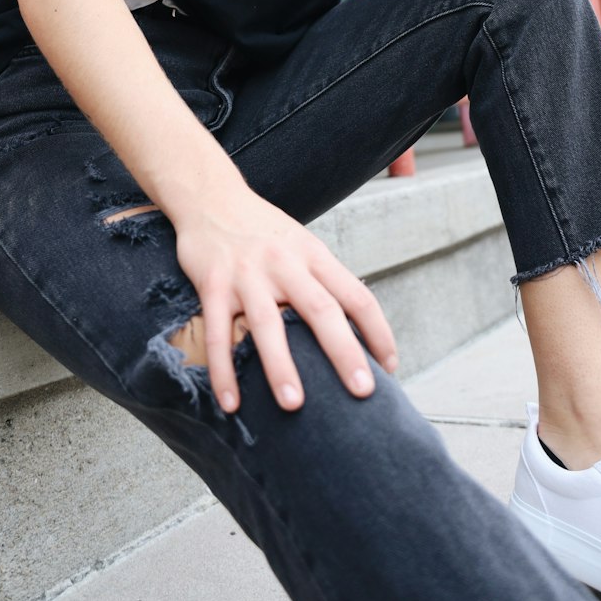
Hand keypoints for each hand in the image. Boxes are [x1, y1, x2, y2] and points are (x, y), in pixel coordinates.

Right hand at [174, 186, 397, 414]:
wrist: (210, 195)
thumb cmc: (262, 228)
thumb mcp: (301, 243)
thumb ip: (322, 280)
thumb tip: (353, 330)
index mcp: (313, 254)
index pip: (356, 295)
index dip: (378, 331)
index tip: (390, 366)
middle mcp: (285, 262)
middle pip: (321, 310)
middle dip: (344, 353)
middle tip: (362, 391)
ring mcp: (247, 273)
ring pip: (268, 324)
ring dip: (281, 367)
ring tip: (294, 405)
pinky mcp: (213, 283)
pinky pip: (217, 333)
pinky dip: (223, 370)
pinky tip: (231, 401)